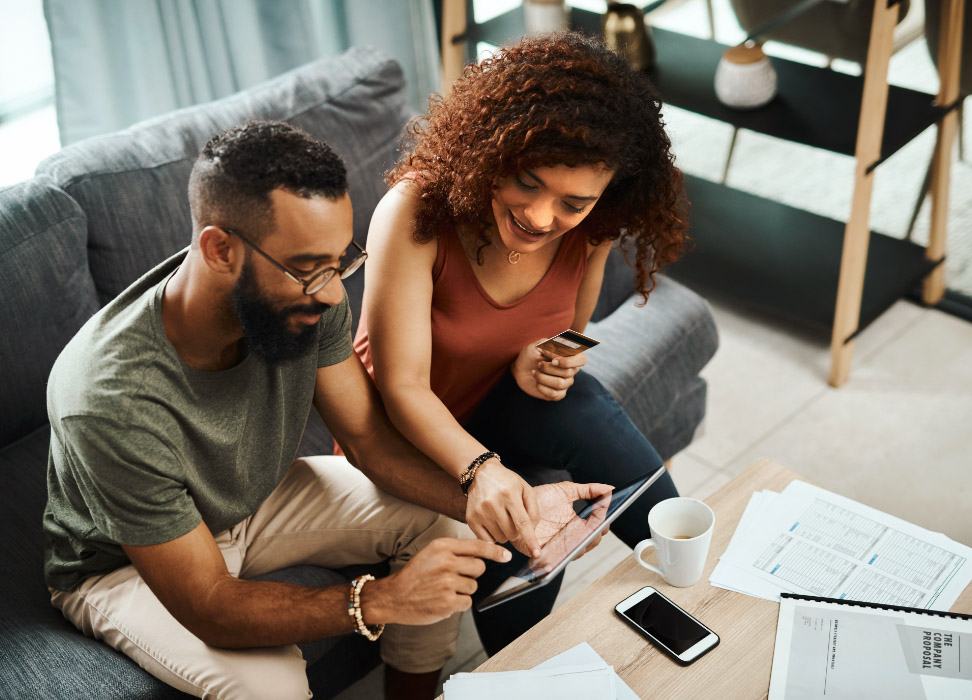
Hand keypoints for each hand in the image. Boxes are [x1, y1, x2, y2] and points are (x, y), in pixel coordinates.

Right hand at [363, 538, 510, 626]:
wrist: (394, 596)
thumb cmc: (416, 574)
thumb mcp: (432, 552)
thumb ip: (455, 551)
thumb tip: (484, 556)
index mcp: (442, 546)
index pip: (477, 546)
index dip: (495, 552)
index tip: (506, 556)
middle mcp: (446, 562)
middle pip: (479, 568)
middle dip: (472, 574)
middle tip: (455, 577)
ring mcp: (447, 582)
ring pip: (473, 586)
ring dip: (463, 590)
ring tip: (444, 589)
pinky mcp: (448, 602)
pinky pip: (467, 602)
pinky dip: (458, 604)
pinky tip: (443, 600)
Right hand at [465, 461, 541, 557]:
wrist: (480, 473)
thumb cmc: (506, 481)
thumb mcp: (525, 488)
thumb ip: (533, 509)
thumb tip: (532, 531)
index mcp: (509, 494)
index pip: (522, 523)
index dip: (531, 540)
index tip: (536, 554)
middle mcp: (493, 503)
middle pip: (512, 534)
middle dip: (517, 531)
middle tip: (512, 518)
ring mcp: (480, 512)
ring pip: (501, 539)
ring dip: (505, 533)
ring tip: (501, 518)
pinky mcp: (470, 519)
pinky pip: (487, 540)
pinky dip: (493, 536)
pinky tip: (492, 523)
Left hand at [511, 340, 586, 400]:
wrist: (520, 368)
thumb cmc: (531, 354)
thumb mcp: (538, 345)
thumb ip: (551, 347)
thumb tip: (559, 358)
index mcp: (570, 356)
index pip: (582, 360)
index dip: (568, 362)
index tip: (553, 360)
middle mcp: (571, 370)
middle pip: (567, 372)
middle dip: (548, 368)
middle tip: (539, 364)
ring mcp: (566, 383)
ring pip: (560, 384)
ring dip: (542, 377)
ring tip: (535, 373)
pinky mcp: (558, 394)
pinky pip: (555, 395)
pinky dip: (542, 388)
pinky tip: (537, 383)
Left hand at [530, 481, 612, 574]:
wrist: (516, 503)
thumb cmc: (541, 499)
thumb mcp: (566, 491)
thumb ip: (588, 489)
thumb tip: (609, 488)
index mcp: (578, 524)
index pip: (598, 528)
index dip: (603, 523)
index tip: (604, 515)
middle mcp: (571, 537)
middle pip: (590, 543)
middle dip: (595, 536)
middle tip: (596, 527)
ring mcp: (558, 546)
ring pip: (576, 553)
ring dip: (581, 546)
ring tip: (584, 537)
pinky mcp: (543, 554)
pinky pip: (555, 562)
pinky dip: (562, 558)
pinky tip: (566, 550)